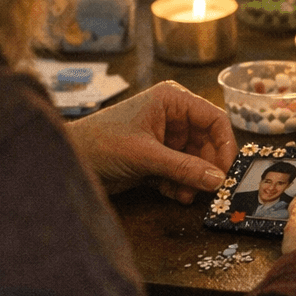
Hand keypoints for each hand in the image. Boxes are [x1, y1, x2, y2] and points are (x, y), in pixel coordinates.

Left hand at [64, 81, 236, 203]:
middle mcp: (171, 116)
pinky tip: (174, 194)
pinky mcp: (155, 158)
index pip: (213, 118)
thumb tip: (218, 180)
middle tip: (210, 190)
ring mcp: (163, 138)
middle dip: (207, 167)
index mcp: (171, 100)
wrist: (68, 161)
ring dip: (193, 179)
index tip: (227, 171)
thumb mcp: (145, 155)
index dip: (224, 144)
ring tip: (186, 195)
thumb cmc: (100, 143)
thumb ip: (184, 168)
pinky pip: (180, 171)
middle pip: (206, 142)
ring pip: (194, 160)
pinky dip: (180, 184)